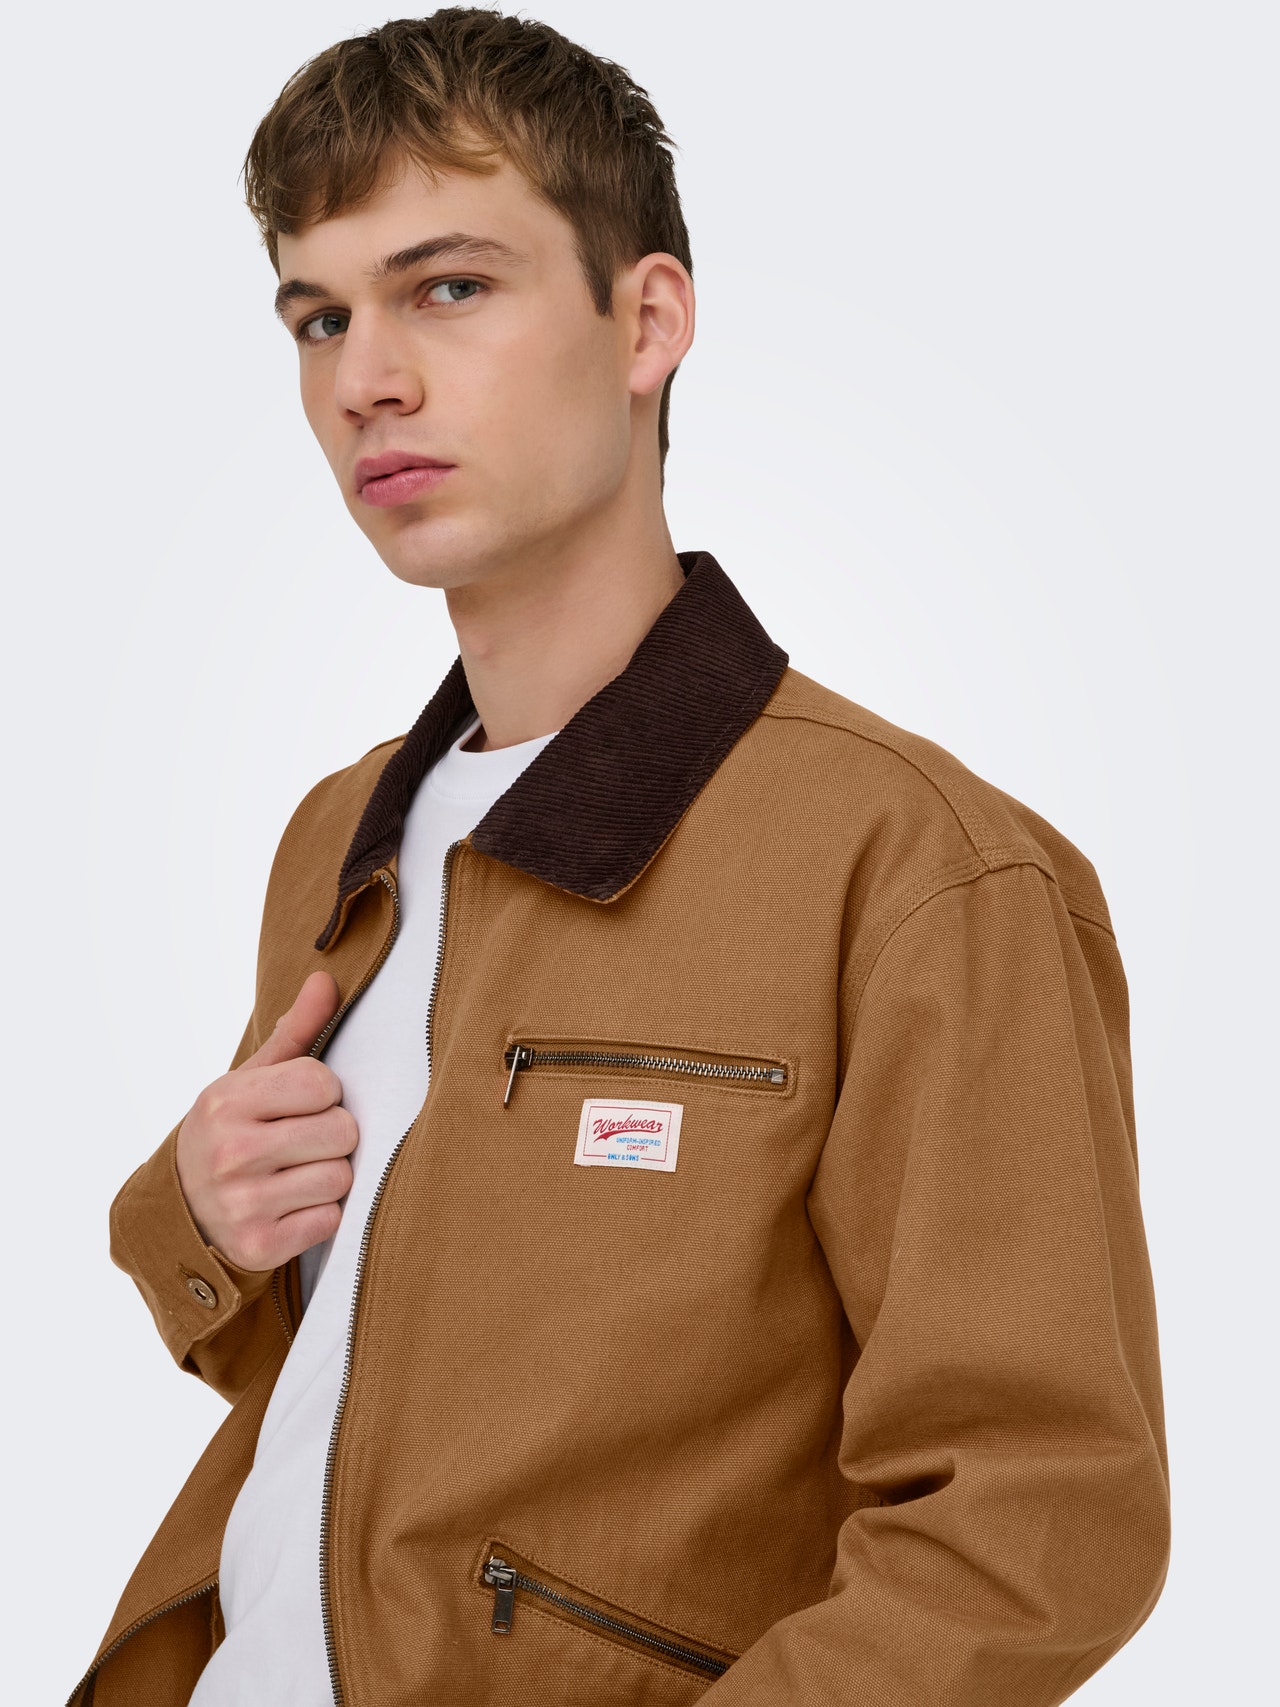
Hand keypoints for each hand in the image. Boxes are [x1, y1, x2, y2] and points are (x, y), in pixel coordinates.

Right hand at [175, 971, 356, 1271]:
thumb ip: (295, 1031)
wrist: (182, 1211)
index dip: (324, 1093)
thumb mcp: (251, 1080)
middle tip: (302, 1142)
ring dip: (330, 1177)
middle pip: (341, 1131)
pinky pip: (329, 1219)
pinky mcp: (258, 1246)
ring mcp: (241, 1203)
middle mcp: (230, 1152)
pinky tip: (291, 1208)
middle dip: (332, 1135)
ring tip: (297, 1174)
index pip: (322, 1082)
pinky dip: (320, 1215)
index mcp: (226, 1101)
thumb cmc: (232, 1131)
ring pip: (340, 1177)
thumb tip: (327, 979)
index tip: (301, 1104)